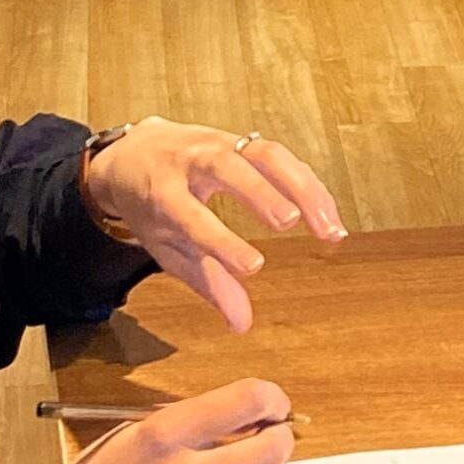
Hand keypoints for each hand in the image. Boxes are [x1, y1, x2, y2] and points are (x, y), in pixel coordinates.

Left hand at [83, 120, 345, 332]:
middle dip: (260, 192)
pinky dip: (307, 183)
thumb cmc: (150, 206)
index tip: (254, 268)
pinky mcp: (240, 139)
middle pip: (227, 168)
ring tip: (330, 228)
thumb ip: (205, 281)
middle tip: (291, 223)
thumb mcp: (165, 246)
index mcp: (159, 191)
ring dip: (303, 188)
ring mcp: (217, 142)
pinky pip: (279, 155)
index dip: (221, 241)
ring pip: (263, 153)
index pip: (190, 215)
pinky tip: (327, 213)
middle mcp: (189, 159)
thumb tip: (242, 324)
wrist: (133, 151)